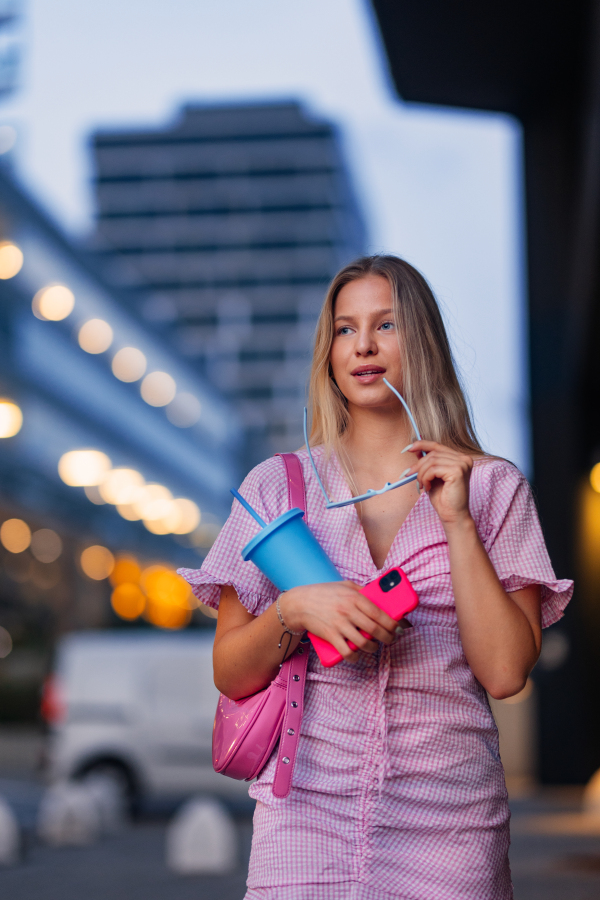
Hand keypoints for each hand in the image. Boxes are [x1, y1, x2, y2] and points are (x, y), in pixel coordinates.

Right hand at [279, 581, 396, 662]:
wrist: (299, 603)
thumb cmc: (324, 593)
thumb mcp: (345, 585)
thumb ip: (362, 590)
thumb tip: (379, 597)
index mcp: (354, 597)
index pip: (379, 613)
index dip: (393, 623)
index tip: (399, 627)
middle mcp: (348, 611)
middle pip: (375, 629)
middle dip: (388, 637)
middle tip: (391, 639)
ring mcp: (339, 625)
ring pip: (363, 643)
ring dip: (373, 648)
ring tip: (374, 647)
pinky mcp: (330, 636)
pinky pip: (347, 652)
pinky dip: (355, 656)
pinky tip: (357, 655)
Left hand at [405, 440, 472, 528]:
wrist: (453, 515)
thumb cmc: (443, 498)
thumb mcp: (432, 476)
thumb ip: (428, 462)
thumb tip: (416, 449)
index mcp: (460, 458)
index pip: (438, 445)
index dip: (421, 444)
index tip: (408, 448)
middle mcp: (464, 459)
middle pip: (433, 453)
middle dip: (418, 465)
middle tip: (408, 474)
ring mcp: (462, 464)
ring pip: (431, 461)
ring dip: (421, 474)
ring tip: (422, 485)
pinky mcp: (458, 471)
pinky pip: (433, 469)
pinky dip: (426, 478)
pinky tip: (427, 488)